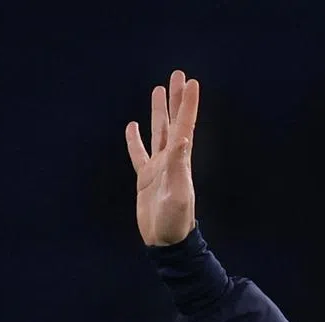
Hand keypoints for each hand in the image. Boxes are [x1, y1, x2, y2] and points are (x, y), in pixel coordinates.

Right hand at [125, 70, 200, 246]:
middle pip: (173, 122)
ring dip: (159, 112)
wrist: (167, 242)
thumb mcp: (178, 193)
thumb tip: (183, 139)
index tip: (192, 82)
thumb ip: (179, 167)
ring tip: (158, 90)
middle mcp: (172, 160)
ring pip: (158, 132)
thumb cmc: (175, 221)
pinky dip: (135, 139)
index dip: (188, 104)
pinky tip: (133, 125)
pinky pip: (139, 154)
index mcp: (181, 161)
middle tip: (177, 74)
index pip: (185, 126)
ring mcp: (158, 168)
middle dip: (175, 99)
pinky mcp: (145, 178)